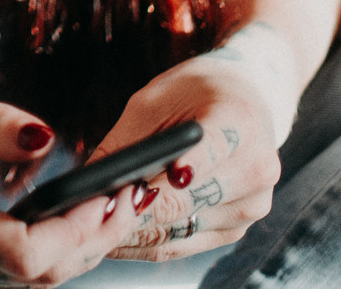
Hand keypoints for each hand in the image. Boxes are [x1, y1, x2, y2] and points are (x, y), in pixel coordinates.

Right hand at [0, 68, 138, 285]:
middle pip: (38, 277)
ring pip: (32, 284)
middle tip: (132, 196)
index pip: (23, 255)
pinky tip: (75, 221)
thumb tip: (48, 138)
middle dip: (92, 240)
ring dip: (79, 249)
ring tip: (114, 205)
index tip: (108, 194)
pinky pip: (16, 279)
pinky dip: (53, 254)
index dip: (75, 232)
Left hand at [96, 28, 288, 262]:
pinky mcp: (235, 230)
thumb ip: (128, 143)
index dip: (172, 172)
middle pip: (184, 203)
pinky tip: (113, 237)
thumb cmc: (190, 95)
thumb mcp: (152, 102)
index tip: (139, 187)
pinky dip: (145, 243)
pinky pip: (182, 245)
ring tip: (89, 227)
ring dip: (131, 234)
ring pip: (178, 231)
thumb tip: (89, 187)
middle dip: (130, 211)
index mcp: (241, 123)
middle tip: (84, 215)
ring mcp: (250, 206)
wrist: (239, 101)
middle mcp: (256, 170)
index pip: (209, 151)